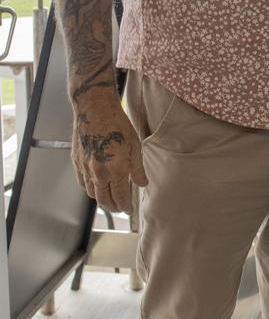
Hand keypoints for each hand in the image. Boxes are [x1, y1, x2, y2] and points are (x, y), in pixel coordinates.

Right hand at [72, 98, 147, 212]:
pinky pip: (82, 182)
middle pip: (104, 199)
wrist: (95, 109)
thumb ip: (137, 168)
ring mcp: (85, 168)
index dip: (125, 206)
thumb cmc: (117, 124)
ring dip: (100, 199)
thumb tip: (142, 183)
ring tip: (108, 199)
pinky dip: (89, 188)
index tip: (129, 209)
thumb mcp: (135, 145)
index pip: (120, 197)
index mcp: (115, 170)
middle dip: (112, 207)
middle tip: (119, 208)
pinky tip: (95, 186)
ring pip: (91, 193)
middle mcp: (98, 172)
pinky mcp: (76, 161)